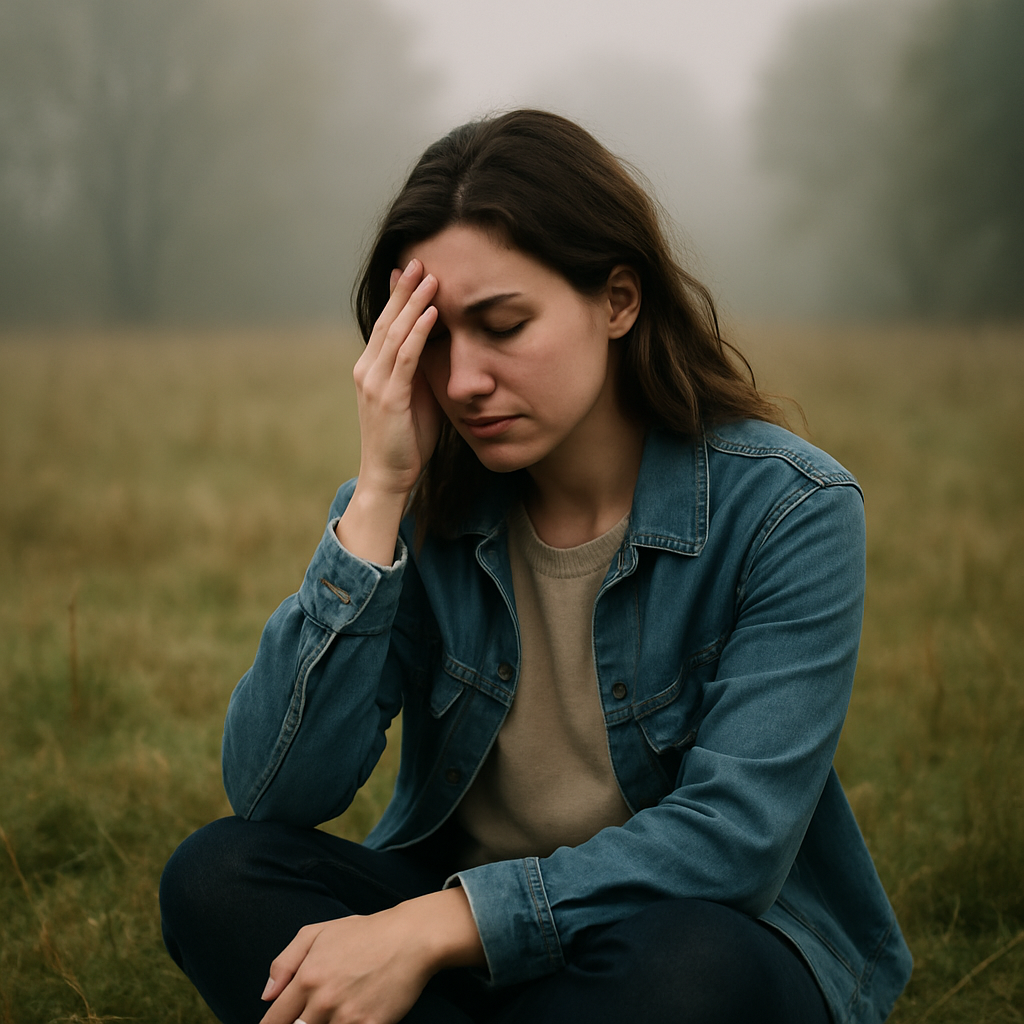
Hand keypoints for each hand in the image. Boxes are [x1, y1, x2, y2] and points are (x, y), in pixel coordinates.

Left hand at [258, 889, 484, 1023]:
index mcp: (307, 977)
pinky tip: (352, 1017)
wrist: (410, 939)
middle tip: (310, 1016)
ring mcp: (347, 1017)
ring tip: (333, 1013)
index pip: (274, 1020)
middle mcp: (323, 1001)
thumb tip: (267, 995)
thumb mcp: (318, 933)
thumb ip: (285, 961)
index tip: (282, 1023)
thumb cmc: (364, 933)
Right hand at [336, 260, 442, 563]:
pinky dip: (418, 332)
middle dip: (404, 289)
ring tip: (430, 276)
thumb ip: (421, 372)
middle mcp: (367, 370)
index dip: (398, 296)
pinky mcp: (388, 396)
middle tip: (421, 257)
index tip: (413, 269)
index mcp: (372, 369)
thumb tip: (441, 348)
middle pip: (387, 320)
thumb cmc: (406, 441)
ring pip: (395, 332)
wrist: (388, 477)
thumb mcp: (415, 398)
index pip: (386, 324)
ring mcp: (375, 382)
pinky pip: (405, 357)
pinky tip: (431, 313)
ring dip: (413, 302)